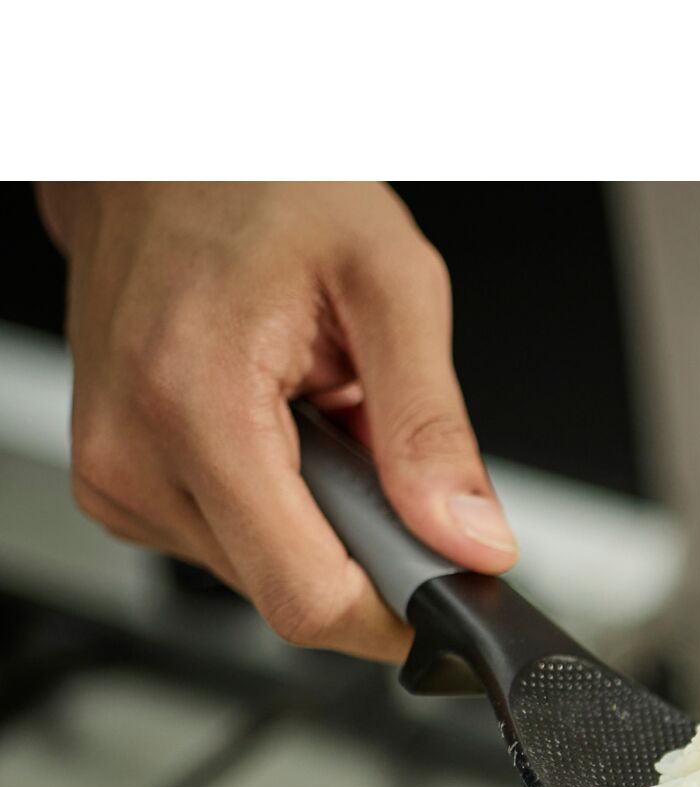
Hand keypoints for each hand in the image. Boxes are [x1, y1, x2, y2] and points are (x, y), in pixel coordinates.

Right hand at [39, 182, 515, 660]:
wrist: (163, 156)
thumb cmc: (263, 189)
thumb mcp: (391, 284)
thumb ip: (433, 428)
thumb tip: (472, 540)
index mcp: (195, 407)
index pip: (309, 599)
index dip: (397, 610)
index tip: (446, 576)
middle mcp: (136, 458)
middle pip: (294, 595)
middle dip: (364, 542)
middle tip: (374, 447)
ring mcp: (120, 478)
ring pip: (269, 575)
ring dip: (325, 520)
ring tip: (320, 418)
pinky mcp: (122, 485)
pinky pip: (236, 544)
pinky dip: (284, 503)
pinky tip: (283, 430)